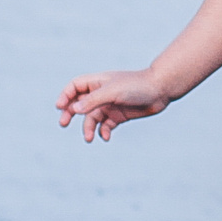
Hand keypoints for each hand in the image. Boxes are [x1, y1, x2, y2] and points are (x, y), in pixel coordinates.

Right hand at [56, 69, 171, 140]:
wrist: (161, 90)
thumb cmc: (136, 86)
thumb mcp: (112, 92)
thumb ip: (93, 101)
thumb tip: (74, 109)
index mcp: (98, 82)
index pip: (75, 87)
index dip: (66, 96)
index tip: (60, 107)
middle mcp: (102, 93)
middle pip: (79, 103)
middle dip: (70, 113)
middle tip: (63, 124)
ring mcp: (110, 105)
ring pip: (92, 118)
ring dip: (88, 127)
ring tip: (89, 138)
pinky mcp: (120, 115)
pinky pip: (106, 125)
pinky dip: (104, 132)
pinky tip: (106, 136)